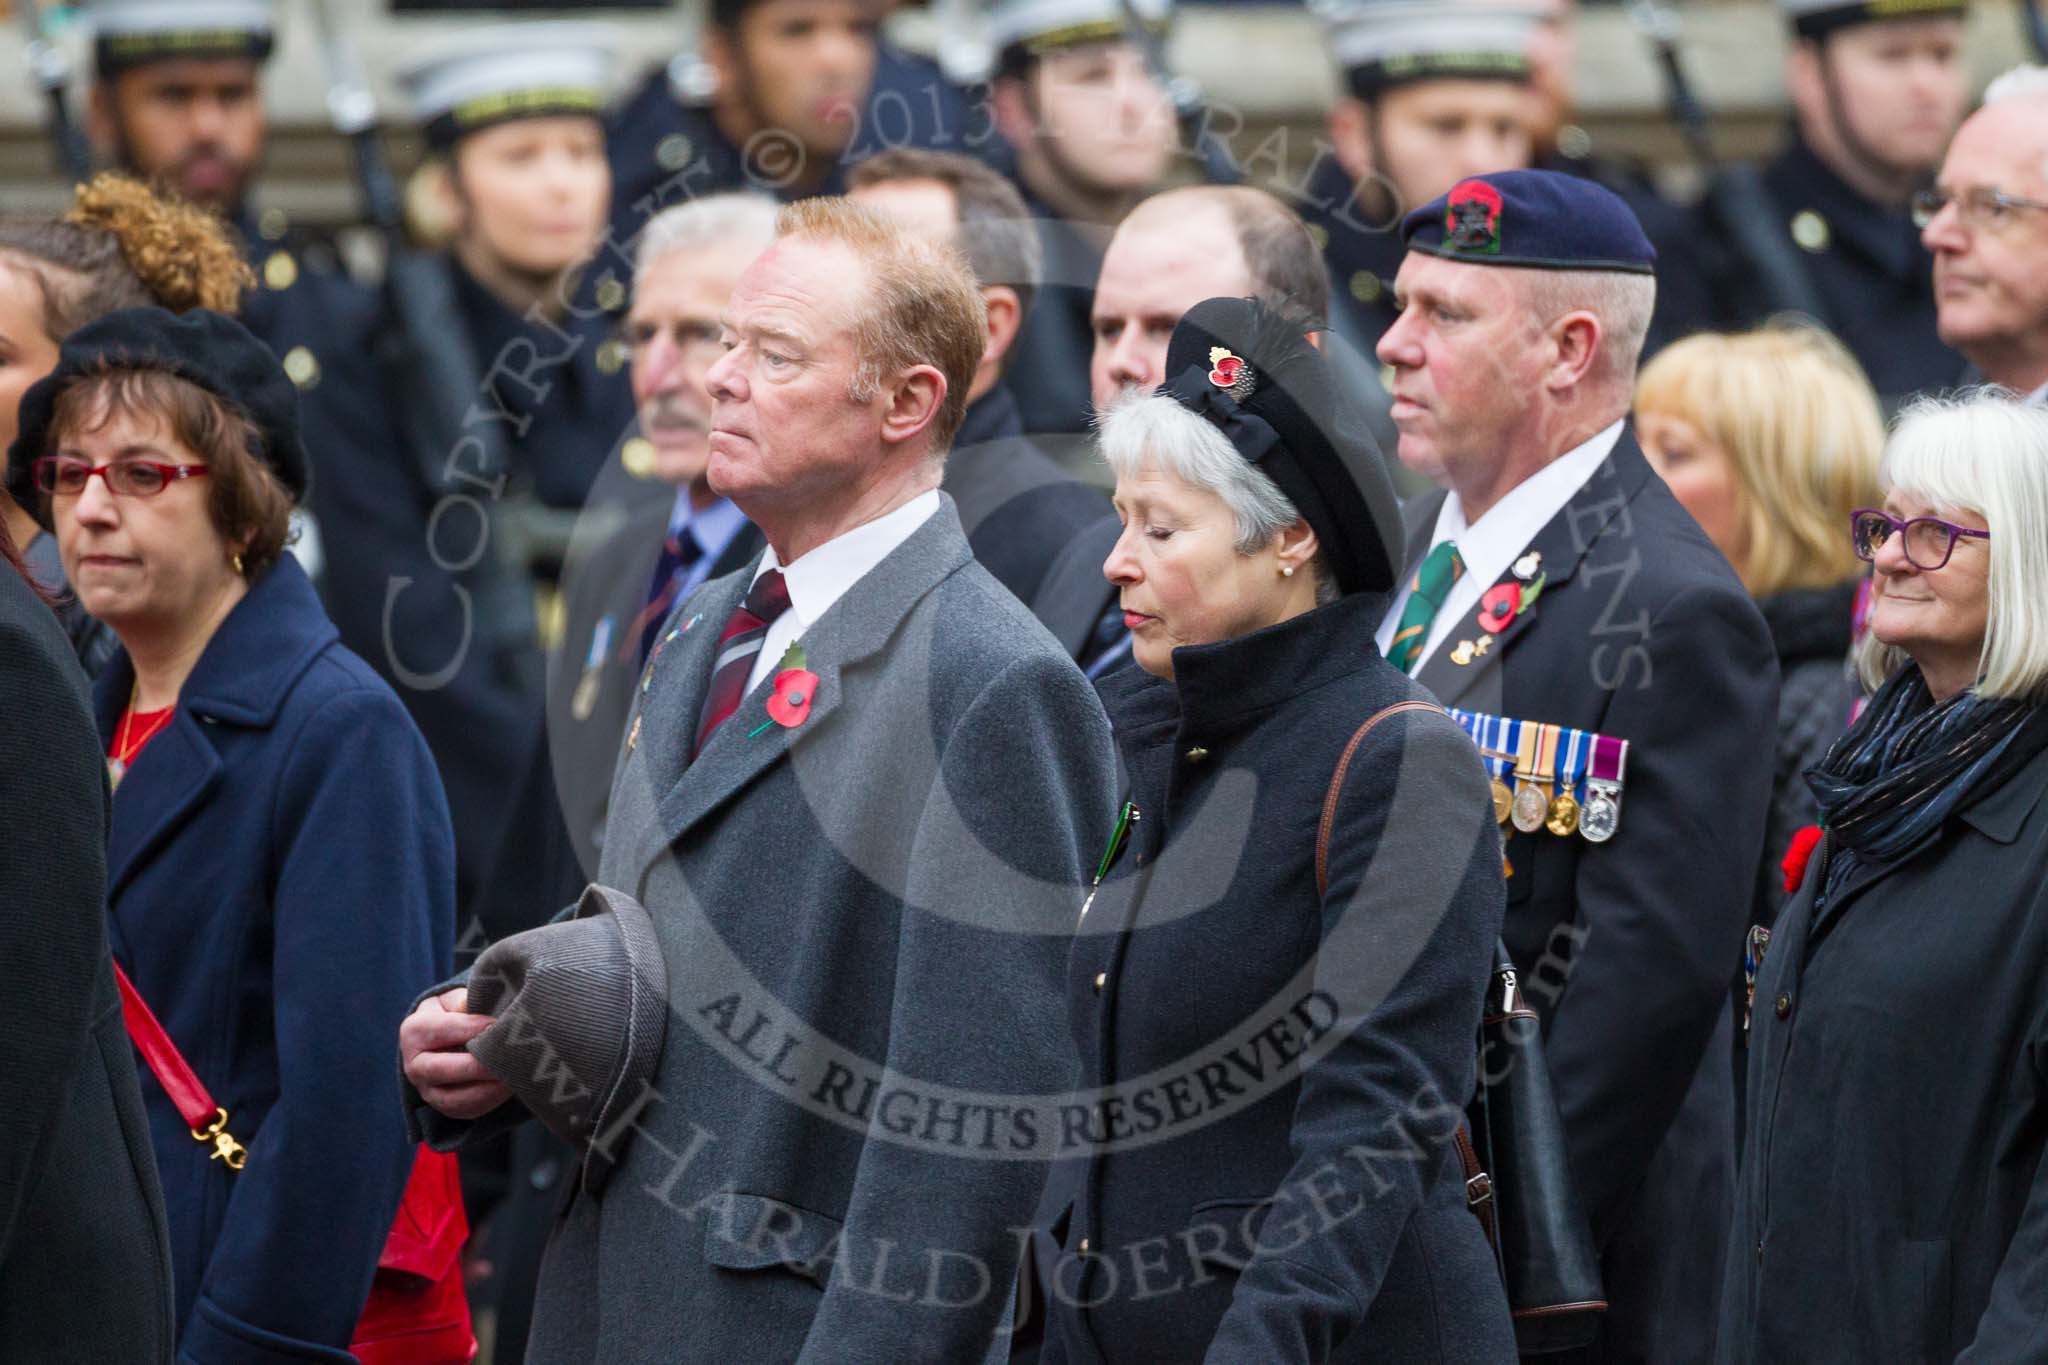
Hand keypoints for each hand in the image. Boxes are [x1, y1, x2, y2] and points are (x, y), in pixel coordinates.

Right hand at [401, 988, 511, 1120]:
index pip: (446, 1030)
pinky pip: (467, 1110)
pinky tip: (511, 1087)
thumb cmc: (456, 1012)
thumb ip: (467, 1000)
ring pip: (455, 1099)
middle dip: (480, 1065)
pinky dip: (491, 1101)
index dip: (476, 1027)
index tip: (503, 1024)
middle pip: (444, 1069)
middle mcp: (414, 1065)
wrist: (446, 1038)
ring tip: (514, 1076)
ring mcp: (427, 1090)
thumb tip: (479, 1007)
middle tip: (510, 1058)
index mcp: (414, 1030)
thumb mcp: (457, 998)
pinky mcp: (444, 1107)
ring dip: (487, 1090)